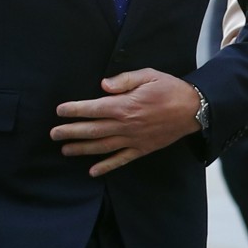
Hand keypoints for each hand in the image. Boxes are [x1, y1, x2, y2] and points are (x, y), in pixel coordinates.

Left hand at [51, 69, 200, 175]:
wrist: (194, 109)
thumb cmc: (170, 89)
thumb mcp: (148, 75)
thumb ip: (123, 80)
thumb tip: (102, 85)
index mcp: (125, 105)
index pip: (93, 109)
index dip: (74, 110)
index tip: (60, 111)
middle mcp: (126, 125)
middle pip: (92, 130)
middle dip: (70, 131)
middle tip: (53, 133)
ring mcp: (134, 139)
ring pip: (102, 147)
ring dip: (82, 149)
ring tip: (65, 149)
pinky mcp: (142, 149)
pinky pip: (121, 160)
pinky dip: (106, 166)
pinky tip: (92, 171)